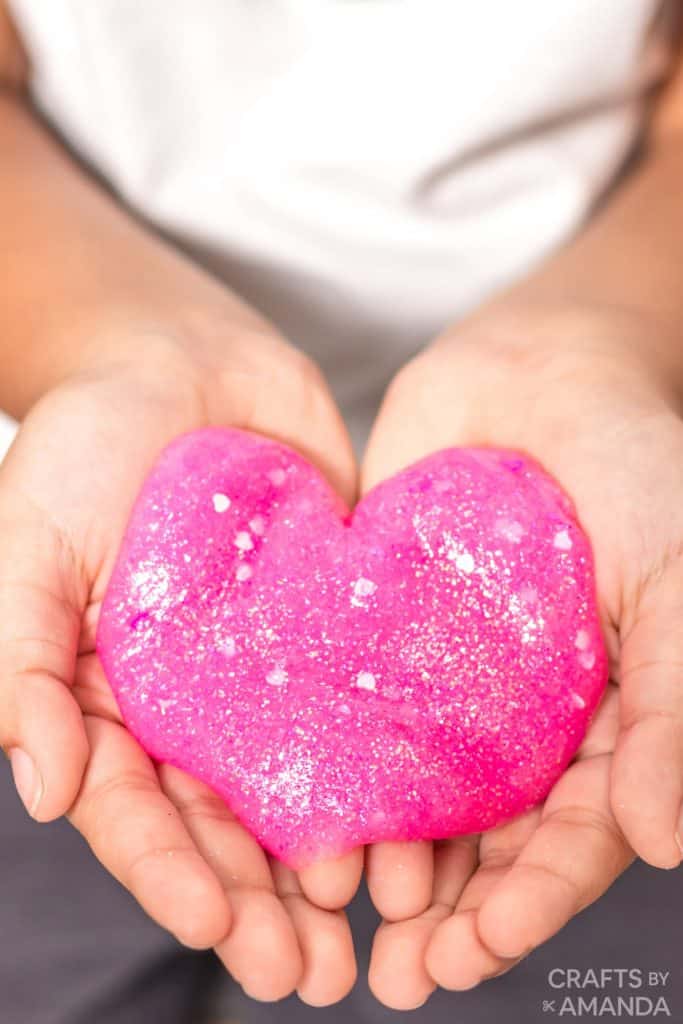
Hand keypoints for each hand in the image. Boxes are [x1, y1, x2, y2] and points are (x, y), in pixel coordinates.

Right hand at [0, 327, 359, 1005]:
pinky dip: (391, 757)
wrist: (175, 354)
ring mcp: (270, 663)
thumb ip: (27, 664)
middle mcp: (197, 698)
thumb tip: (46, 792)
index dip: (174, 877)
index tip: (220, 934)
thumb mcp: (30, 547)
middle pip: (231, 820)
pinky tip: (428, 807)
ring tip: (382, 920)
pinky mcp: (335, 617)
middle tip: (313, 974)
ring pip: (306, 776)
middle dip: (266, 901)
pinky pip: (365, 696)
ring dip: (339, 853)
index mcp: (115, 700)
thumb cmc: (84, 444)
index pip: (140, 811)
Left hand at [360, 304, 682, 1007]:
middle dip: (449, 911)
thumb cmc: (637, 463)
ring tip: (331, 915)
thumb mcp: (672, 576)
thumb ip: (675, 702)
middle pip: (491, 837)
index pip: (575, 835)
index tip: (477, 954)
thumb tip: (666, 844)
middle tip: (398, 975)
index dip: (534, 900)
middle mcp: (527, 716)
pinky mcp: (386, 631)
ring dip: (382, 857)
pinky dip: (335, 761)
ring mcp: (453, 677)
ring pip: (419, 788)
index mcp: (609, 720)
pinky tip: (296, 807)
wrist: (544, 372)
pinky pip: (359, 708)